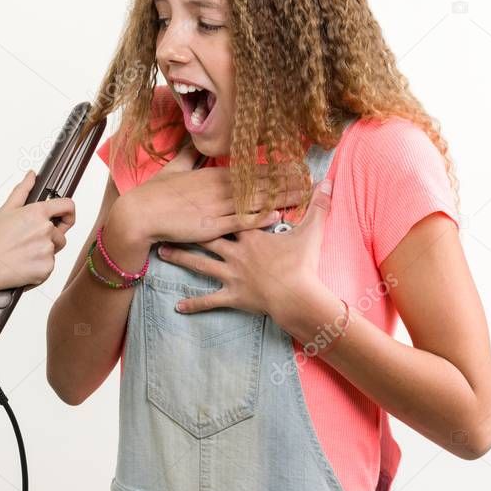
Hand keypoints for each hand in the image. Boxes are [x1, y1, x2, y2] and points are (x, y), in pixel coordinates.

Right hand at [0, 170, 75, 292]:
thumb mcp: (5, 210)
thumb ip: (22, 190)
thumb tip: (31, 176)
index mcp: (37, 213)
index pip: (67, 206)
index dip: (68, 211)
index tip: (65, 216)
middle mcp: (45, 230)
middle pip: (60, 233)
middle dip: (48, 237)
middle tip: (26, 241)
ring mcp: (47, 251)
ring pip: (54, 250)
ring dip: (43, 252)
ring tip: (22, 253)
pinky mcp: (46, 269)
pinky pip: (49, 266)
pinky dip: (39, 267)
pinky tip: (23, 264)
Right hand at [124, 145, 307, 245]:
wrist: (138, 214)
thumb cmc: (153, 193)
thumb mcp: (173, 170)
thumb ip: (188, 157)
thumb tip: (193, 143)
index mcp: (211, 174)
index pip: (250, 169)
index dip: (274, 168)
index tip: (294, 166)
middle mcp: (218, 188)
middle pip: (259, 183)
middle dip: (286, 181)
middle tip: (310, 178)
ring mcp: (215, 207)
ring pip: (255, 201)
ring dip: (280, 198)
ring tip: (303, 195)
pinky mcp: (211, 226)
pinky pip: (240, 221)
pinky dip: (260, 218)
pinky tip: (278, 216)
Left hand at [157, 178, 334, 319]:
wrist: (297, 298)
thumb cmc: (302, 265)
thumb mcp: (311, 233)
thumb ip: (318, 207)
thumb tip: (329, 183)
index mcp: (250, 237)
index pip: (230, 215)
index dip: (219, 204)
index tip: (201, 193)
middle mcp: (235, 253)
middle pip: (207, 237)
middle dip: (187, 229)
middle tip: (168, 222)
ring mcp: (231, 275)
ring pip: (200, 265)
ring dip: (181, 259)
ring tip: (162, 253)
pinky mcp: (232, 296)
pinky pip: (209, 301)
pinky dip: (193, 303)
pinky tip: (177, 306)